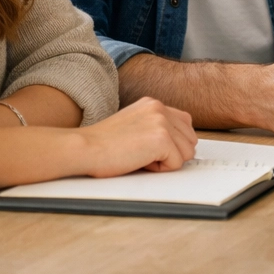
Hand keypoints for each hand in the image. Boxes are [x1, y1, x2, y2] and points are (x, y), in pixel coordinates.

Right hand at [77, 96, 198, 175]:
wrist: (84, 148)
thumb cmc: (101, 144)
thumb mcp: (132, 125)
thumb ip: (154, 127)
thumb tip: (177, 143)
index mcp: (152, 104)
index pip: (185, 124)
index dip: (173, 143)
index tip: (153, 149)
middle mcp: (160, 108)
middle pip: (190, 139)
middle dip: (172, 153)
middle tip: (143, 154)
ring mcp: (162, 122)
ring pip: (187, 152)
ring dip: (166, 161)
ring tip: (139, 157)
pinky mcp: (161, 139)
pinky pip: (177, 163)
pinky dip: (160, 169)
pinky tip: (139, 161)